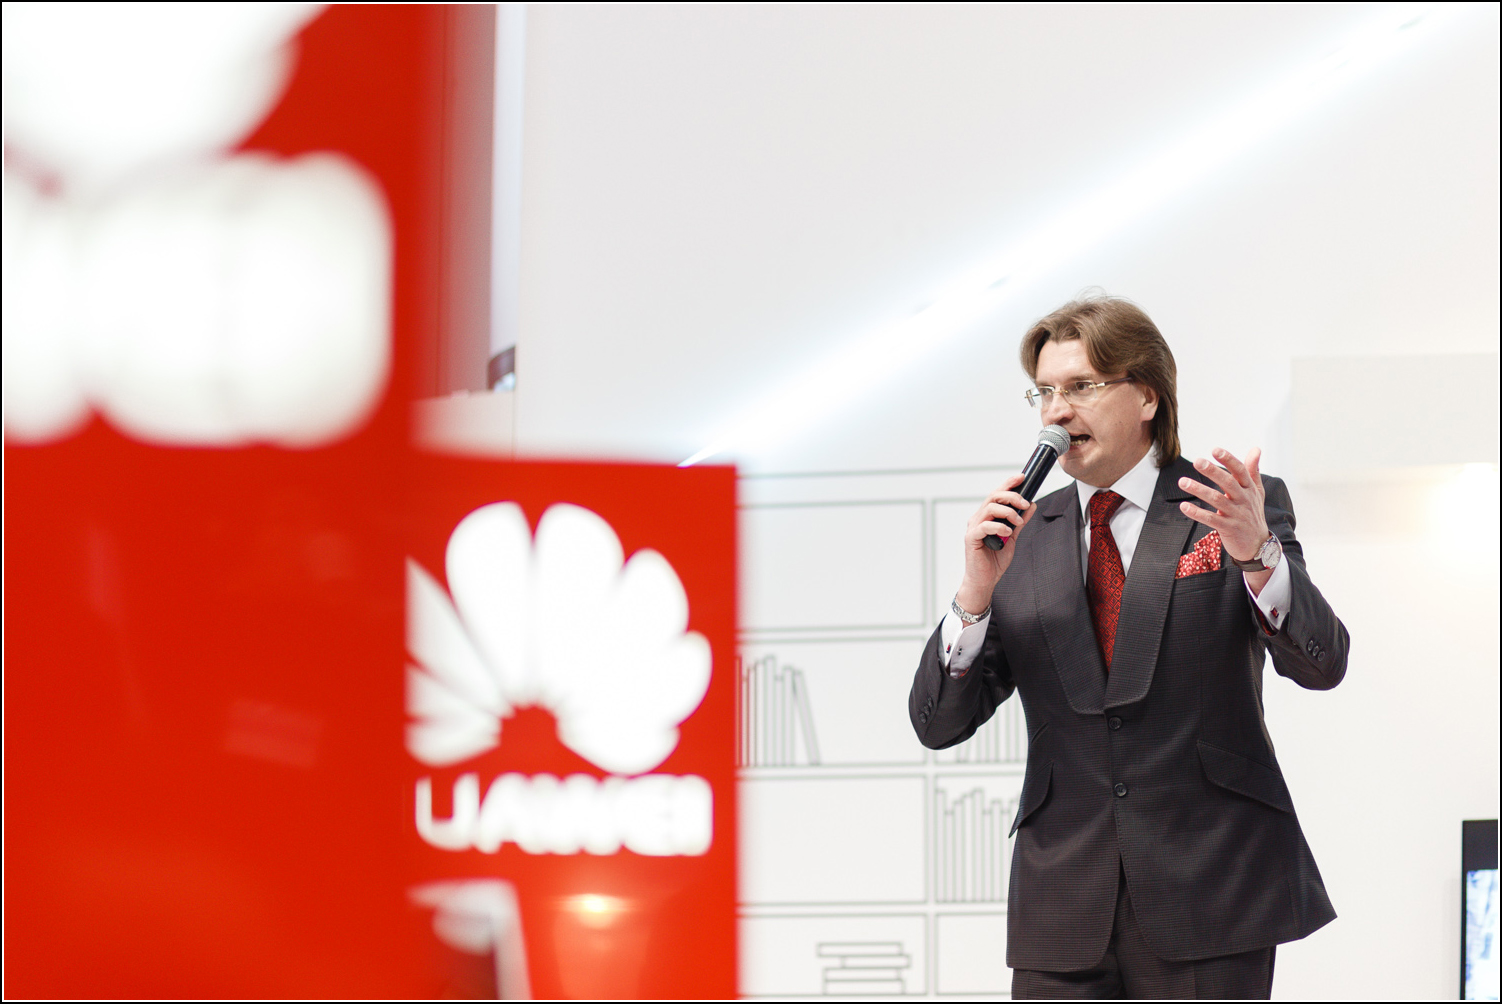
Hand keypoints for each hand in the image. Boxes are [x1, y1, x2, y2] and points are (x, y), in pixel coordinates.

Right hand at [955, 474, 1036, 614]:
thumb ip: (1019, 522)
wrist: (984, 580)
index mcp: (987, 516)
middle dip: (1011, 496)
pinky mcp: (971, 538)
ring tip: (1018, 522)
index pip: (997, 494)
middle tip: (1025, 503)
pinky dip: (998, 526)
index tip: (1022, 477)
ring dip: (1008, 512)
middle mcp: (978, 518)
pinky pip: (984, 526)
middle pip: (993, 496)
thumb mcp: (1012, 537)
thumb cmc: (994, 560)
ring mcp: (974, 527)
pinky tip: (1007, 532)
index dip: (1008, 483)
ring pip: (989, 508)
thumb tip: (1031, 505)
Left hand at [1177, 447, 1270, 563]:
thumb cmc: (1253, 514)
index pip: (1240, 471)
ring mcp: (1236, 515)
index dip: (1228, 459)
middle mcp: (1244, 500)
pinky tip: (1184, 506)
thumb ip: (1253, 470)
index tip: (1215, 450)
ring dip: (1198, 490)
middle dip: (1213, 471)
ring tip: (1182, 482)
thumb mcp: (1256, 492)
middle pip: (1228, 483)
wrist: (1258, 545)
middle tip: (1197, 461)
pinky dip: (1197, 513)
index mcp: (1249, 489)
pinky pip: (1211, 519)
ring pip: (1216, 500)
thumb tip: (1256, 448)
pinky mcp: (1228, 528)